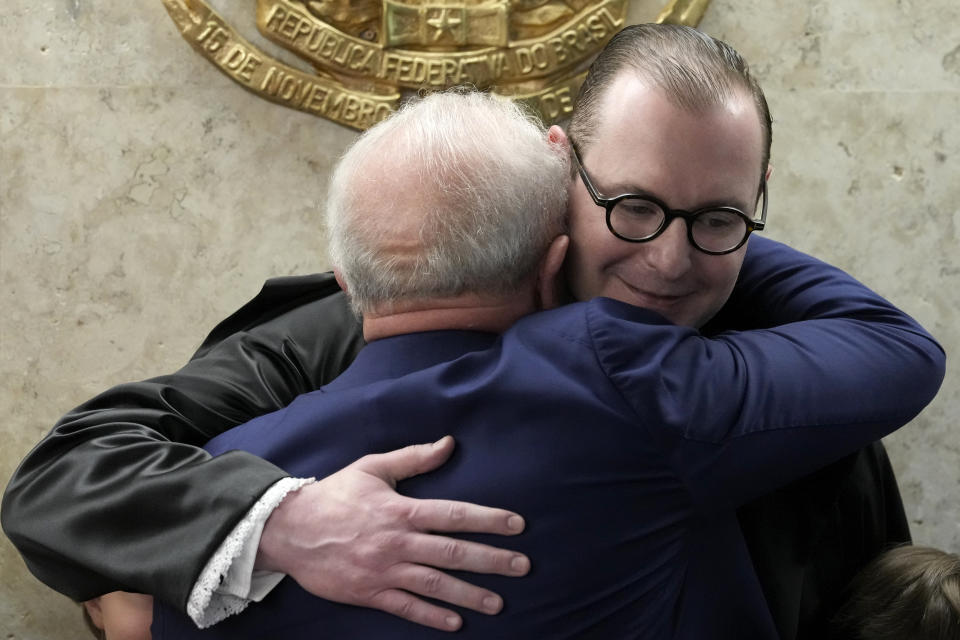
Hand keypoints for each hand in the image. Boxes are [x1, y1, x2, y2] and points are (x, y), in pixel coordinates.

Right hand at [255, 436, 529, 631]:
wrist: (289, 529)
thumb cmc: (335, 495)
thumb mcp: (373, 467)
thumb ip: (414, 457)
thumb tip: (450, 443)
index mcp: (401, 509)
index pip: (454, 514)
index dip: (489, 519)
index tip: (517, 525)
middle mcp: (397, 542)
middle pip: (453, 552)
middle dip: (491, 560)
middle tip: (522, 565)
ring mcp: (384, 570)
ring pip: (435, 584)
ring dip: (469, 594)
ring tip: (498, 602)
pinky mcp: (369, 592)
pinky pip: (406, 607)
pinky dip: (431, 616)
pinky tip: (455, 623)